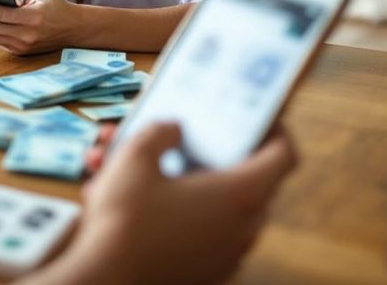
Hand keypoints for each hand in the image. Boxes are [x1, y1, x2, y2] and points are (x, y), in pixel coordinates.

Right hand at [58, 122, 296, 284]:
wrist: (103, 280)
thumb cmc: (124, 219)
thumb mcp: (135, 156)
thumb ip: (160, 132)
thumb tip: (173, 131)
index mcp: (240, 195)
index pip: (283, 155)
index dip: (274, 129)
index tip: (256, 116)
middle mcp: (243, 228)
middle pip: (247, 179)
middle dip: (212, 154)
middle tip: (186, 138)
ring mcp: (225, 255)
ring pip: (214, 206)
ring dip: (182, 181)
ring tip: (135, 169)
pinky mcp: (204, 272)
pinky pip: (199, 232)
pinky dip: (174, 213)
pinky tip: (130, 202)